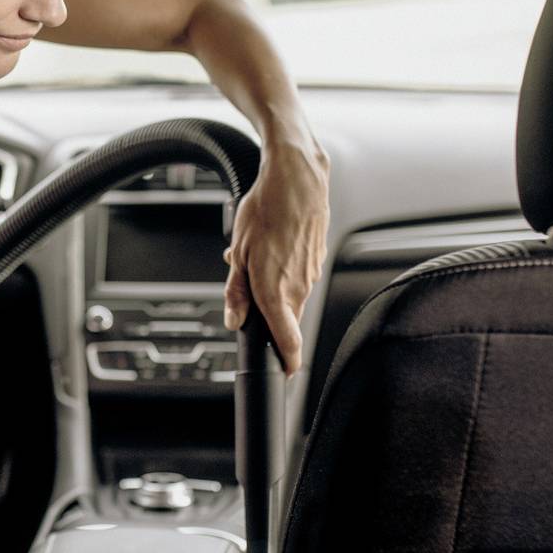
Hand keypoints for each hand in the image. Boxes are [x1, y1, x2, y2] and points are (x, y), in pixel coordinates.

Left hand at [222, 141, 329, 376]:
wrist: (297, 178)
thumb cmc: (267, 209)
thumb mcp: (238, 252)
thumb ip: (236, 292)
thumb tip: (234, 319)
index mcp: (275, 291)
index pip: (288, 342)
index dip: (287, 363)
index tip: (285, 373)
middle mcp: (298, 287)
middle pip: (286, 320)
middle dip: (270, 315)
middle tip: (251, 296)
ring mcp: (311, 273)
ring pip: (291, 296)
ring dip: (275, 288)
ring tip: (259, 260)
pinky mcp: (318, 258)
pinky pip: (300, 276)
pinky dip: (286, 270)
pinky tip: (274, 248)